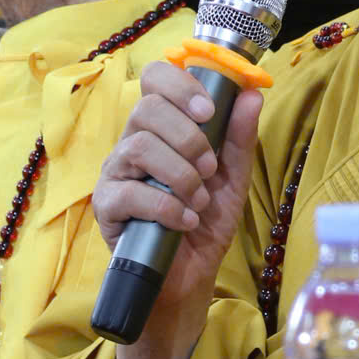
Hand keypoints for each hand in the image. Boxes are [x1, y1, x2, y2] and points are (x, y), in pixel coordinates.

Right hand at [95, 62, 264, 358]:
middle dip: (188, 136)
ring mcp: (116, 175)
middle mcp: (132, 144)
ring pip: (138, 146)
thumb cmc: (204, 223)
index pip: (155, 79)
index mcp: (161, 128)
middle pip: (146, 108)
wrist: (188, 279)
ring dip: (180, 173)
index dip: (181, 86)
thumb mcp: (232, 178)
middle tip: (210, 168)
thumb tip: (251, 94)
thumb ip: (239, 137)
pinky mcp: (107, 209)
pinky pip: (130, 193)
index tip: (209, 112)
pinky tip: (185, 220)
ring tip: (199, 198)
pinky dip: (167, 206)